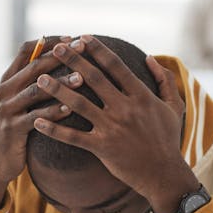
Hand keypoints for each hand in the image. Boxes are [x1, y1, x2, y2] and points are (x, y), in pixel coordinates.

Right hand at [0, 37, 79, 208]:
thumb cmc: (16, 126)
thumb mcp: (20, 101)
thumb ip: (33, 81)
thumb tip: (62, 56)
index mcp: (7, 79)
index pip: (26, 50)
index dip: (49, 42)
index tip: (72, 38)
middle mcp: (4, 91)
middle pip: (33, 67)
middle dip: (60, 56)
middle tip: (82, 49)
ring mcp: (6, 110)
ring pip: (36, 91)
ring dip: (60, 83)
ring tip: (82, 78)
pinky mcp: (12, 129)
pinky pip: (36, 118)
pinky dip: (54, 111)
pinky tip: (71, 108)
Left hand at [33, 36, 198, 212]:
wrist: (165, 175)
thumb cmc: (168, 140)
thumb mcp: (174, 106)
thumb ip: (164, 80)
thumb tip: (150, 57)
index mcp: (141, 95)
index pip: (116, 66)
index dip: (98, 50)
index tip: (83, 37)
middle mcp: (125, 108)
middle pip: (94, 78)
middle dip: (74, 60)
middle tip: (56, 47)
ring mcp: (112, 128)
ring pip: (79, 104)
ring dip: (58, 89)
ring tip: (40, 78)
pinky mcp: (102, 147)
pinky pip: (73, 137)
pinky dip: (54, 129)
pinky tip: (38, 121)